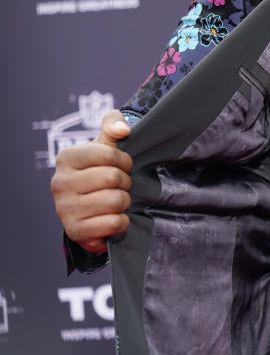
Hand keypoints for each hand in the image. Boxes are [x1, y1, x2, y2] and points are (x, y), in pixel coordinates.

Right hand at [51, 109, 133, 252]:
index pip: (110, 155)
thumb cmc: (100, 170)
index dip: (125, 162)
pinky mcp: (75, 231)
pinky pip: (113, 223)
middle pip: (114, 178)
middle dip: (126, 182)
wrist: (90, 209)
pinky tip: (113, 218)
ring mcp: (64, 209)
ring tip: (115, 201)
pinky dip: (122, 222)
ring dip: (125, 202)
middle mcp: (59, 183)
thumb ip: (113, 124)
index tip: (121, 166)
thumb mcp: (106, 144)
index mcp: (66, 158)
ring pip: (115, 201)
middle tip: (119, 186)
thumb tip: (123, 130)